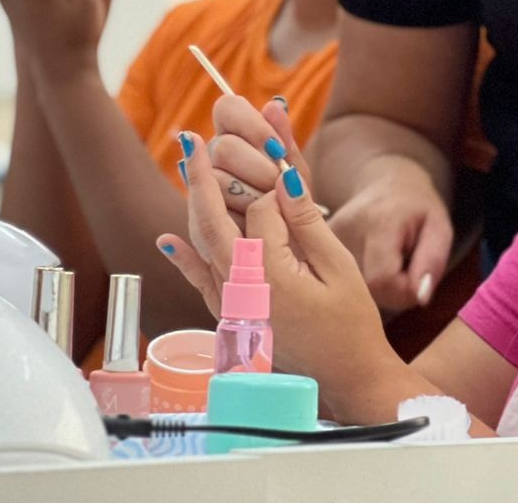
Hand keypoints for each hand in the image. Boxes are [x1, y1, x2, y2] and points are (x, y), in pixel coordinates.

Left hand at [159, 130, 400, 394]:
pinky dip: (183, 257)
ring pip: (202, 244)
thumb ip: (307, 223)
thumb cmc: (351, 325)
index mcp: (271, 275)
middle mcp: (242, 288)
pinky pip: (199, 280)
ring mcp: (231, 303)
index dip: (273, 185)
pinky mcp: (231, 315)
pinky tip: (166, 239)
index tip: (283, 161)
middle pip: (212, 221)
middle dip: (201, 177)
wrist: (346, 377)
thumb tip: (283, 179)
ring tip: (188, 167)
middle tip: (191, 139)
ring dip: (194, 205)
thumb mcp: (338, 267)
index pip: (260, 210)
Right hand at [207, 95, 312, 214]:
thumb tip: (276, 104)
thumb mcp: (296, 173)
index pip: (227, 107)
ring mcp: (202, 190)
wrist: (295, 248)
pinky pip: (212, 218)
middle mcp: (213, 158)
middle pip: (224, 147)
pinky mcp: (201, 226)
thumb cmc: (295, 205)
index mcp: (235, 135)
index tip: (277, 149)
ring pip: (217, 180)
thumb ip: (284, 141)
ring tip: (273, 210)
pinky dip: (240, 220)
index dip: (252, 125)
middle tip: (278, 186)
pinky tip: (253, 225)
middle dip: (258, 168)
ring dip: (252, 197)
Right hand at [328, 156, 453, 313]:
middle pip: (363, 290)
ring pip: (349, 291)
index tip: (415, 278)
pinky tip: (368, 265)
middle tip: (403, 270)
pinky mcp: (310, 246)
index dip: (403, 291)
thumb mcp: (439, 228)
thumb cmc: (416, 208)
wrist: (383, 184)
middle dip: (389, 292)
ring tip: (386, 265)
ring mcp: (323, 239)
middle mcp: (343, 231)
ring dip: (374, 289)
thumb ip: (432, 262)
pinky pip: (336, 282)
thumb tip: (420, 296)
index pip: (383, 280)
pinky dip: (356, 284)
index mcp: (378, 222)